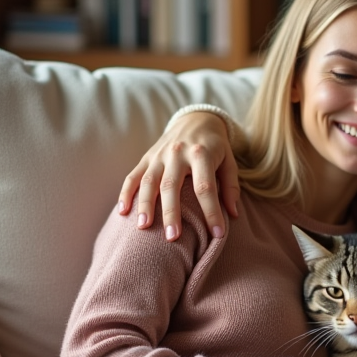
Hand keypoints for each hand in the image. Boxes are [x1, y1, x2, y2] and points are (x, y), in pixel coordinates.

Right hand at [117, 111, 239, 240]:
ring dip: (145, 205)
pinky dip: (126, 194)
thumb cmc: (215, 146)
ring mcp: (159, 155)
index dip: (212, 211)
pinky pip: (133, 176)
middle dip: (172, 213)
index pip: (206, 187)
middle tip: (172, 237)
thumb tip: (233, 215)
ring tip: (144, 227)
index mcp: (202, 154)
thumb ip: (230, 187)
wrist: (195, 119)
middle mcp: (178, 153)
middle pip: (172, 186)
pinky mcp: (146, 157)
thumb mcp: (229, 161)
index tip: (218, 233)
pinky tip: (123, 212)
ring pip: (149, 181)